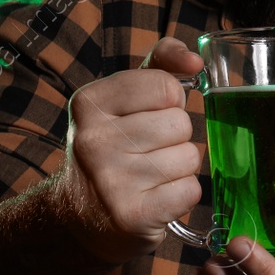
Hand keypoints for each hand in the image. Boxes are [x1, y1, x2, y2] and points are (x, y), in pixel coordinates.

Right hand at [56, 36, 204, 264]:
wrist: (79, 214)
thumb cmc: (113, 146)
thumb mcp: (123, 97)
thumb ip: (160, 64)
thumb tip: (194, 60)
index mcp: (90, 103)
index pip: (166, 87)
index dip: (169, 102)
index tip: (149, 115)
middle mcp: (95, 140)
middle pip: (181, 123)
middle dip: (175, 137)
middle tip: (147, 151)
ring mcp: (112, 180)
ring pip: (189, 157)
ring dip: (180, 167)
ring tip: (150, 175)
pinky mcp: (132, 215)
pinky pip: (190, 190)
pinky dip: (182, 194)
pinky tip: (156, 196)